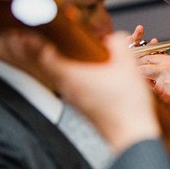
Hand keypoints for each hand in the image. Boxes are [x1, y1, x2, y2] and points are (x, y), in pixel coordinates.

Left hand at [39, 32, 160, 153]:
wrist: (132, 135)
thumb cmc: (127, 104)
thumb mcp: (127, 65)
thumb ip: (117, 44)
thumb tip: (112, 38)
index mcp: (73, 76)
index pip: (45, 56)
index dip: (39, 43)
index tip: (37, 34)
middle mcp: (69, 89)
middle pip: (53, 67)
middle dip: (54, 53)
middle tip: (56, 41)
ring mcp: (75, 101)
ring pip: (65, 79)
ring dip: (68, 67)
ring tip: (79, 57)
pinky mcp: (84, 109)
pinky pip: (75, 89)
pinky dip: (79, 80)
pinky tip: (94, 76)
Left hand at [136, 53, 169, 115]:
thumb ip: (168, 63)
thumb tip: (158, 64)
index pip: (148, 57)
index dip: (141, 60)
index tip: (139, 63)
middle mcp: (165, 72)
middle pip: (142, 69)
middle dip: (139, 72)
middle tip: (138, 74)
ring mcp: (164, 85)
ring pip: (148, 84)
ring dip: (150, 85)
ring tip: (163, 87)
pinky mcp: (165, 97)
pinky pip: (157, 95)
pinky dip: (159, 95)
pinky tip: (169, 94)